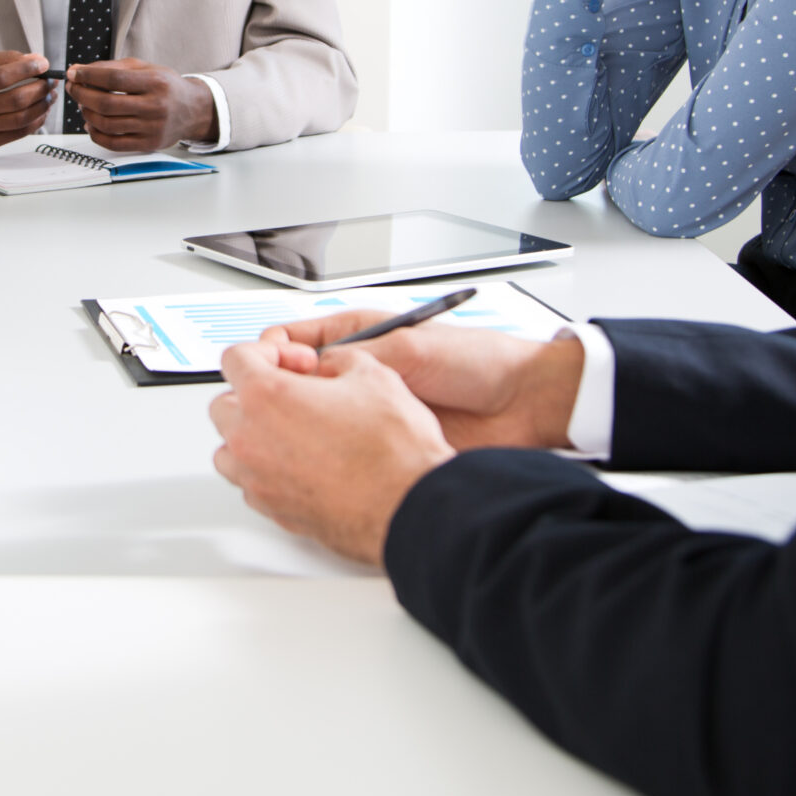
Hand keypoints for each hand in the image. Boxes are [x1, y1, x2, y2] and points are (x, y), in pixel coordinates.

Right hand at [0, 50, 53, 148]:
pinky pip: (18, 134)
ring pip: (20, 119)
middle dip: (40, 88)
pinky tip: (40, 110)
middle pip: (15, 100)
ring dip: (42, 105)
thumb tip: (33, 60)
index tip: (42, 63)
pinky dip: (35, 121)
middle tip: (50, 80)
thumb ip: (1, 59)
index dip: (25, 69)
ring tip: (49, 94)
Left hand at [68, 58, 215, 150]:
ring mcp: (152, 128)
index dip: (88, 76)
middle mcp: (155, 106)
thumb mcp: (145, 68)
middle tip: (73, 88)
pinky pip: (113, 143)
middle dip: (82, 95)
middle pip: (107, 103)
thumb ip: (113, 68)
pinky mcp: (148, 144)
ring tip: (83, 104)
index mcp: (155, 82)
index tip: (73, 74)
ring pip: (107, 124)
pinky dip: (95, 134)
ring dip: (87, 113)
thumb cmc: (165, 86)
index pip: (114, 79)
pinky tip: (91, 123)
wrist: (192, 110)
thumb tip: (78, 71)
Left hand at [209, 339, 455, 565]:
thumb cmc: (392, 449)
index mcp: (266, 397)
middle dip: (254, 394)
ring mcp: (258, 480)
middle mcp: (251, 439)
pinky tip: (302, 464)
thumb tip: (332, 366)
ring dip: (252, 434)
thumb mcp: (372, 374)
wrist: (409, 503)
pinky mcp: (273, 510)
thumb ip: (338, 360)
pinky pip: (251, 483)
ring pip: (229, 449)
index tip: (294, 362)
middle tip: (293, 393)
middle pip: (223, 404)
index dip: (268, 352)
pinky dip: (266, 470)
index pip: (235, 358)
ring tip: (292, 431)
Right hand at [260, 312, 584, 451]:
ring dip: (301, 428)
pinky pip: (342, 450)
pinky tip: (323, 458)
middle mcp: (360, 374)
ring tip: (296, 433)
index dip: (276, 353)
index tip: (272, 368)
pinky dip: (327, 455)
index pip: (296, 340)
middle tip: (275, 407)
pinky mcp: (382, 443)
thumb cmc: (478, 364)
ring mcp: (368, 412)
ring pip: (315, 421)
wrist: (524, 405)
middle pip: (297, 384)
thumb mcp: (410, 349)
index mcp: (362, 338)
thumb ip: (358, 357)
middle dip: (280, 395)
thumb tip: (308, 370)